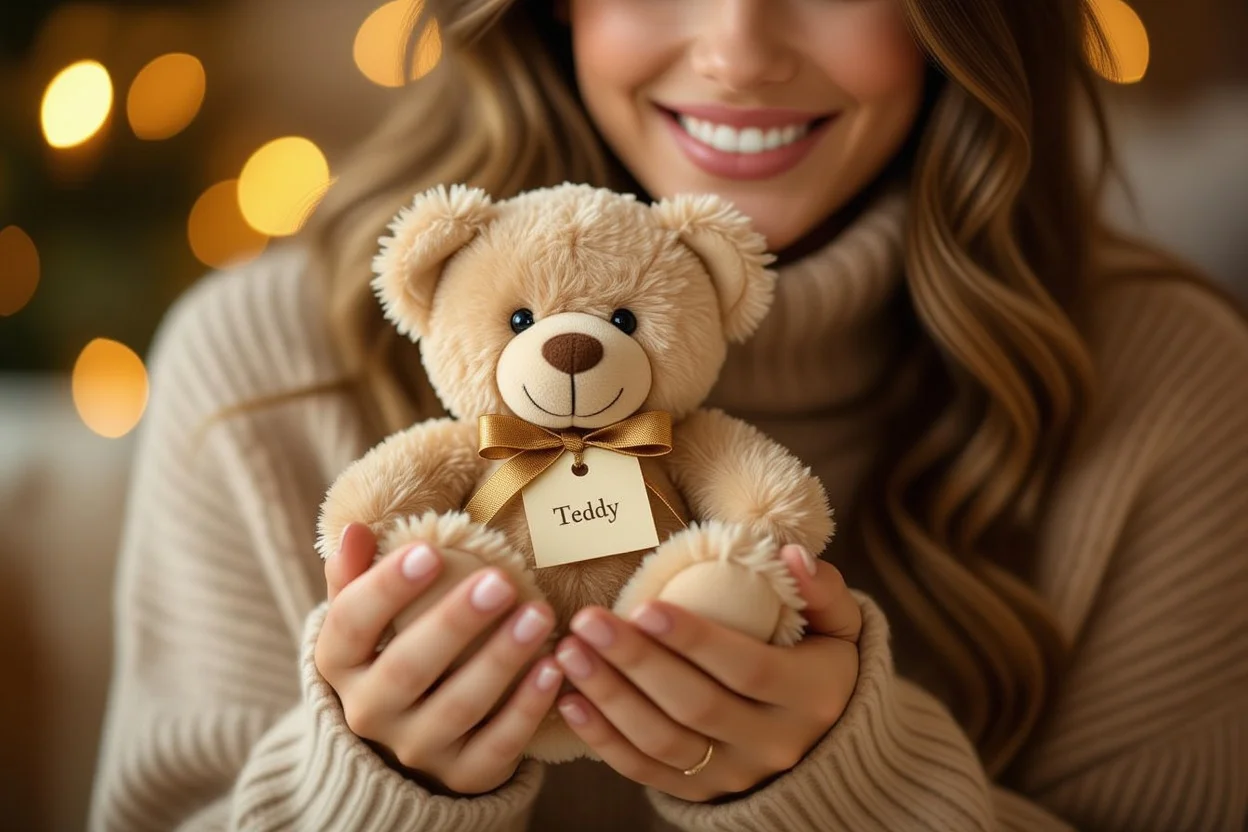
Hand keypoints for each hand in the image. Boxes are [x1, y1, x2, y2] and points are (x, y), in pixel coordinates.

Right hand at [315, 522, 563, 794]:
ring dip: (501, 659)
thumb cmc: (391, 654)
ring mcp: (417, 748)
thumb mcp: (365, 620)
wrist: (408, 742)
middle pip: (407, 668)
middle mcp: (369, 713)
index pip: (351, 624)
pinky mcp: (463, 774)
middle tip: (500, 581)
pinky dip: (527, 707)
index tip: (430, 552)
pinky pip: (498, 744)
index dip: (386, 588)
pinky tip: (554, 668)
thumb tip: (353, 529)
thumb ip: (357, 576)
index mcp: (339, 665)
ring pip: (458, 707)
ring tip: (539, 615)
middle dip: (455, 622)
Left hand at [553, 545, 860, 801]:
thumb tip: (790, 555)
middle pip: (696, 706)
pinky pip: (646, 771)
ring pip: (664, 742)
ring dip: (610, 698)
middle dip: (636, 662)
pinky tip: (571, 701)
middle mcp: (775, 743)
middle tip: (587, 621)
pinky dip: (604, 740)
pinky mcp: (702, 792)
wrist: (826, 742)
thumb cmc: (822, 663)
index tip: (645, 607)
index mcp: (812, 696)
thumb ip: (822, 590)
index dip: (696, 641)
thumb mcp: (840, 625)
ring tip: (568, 653)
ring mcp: (736, 774)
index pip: (750, 670)